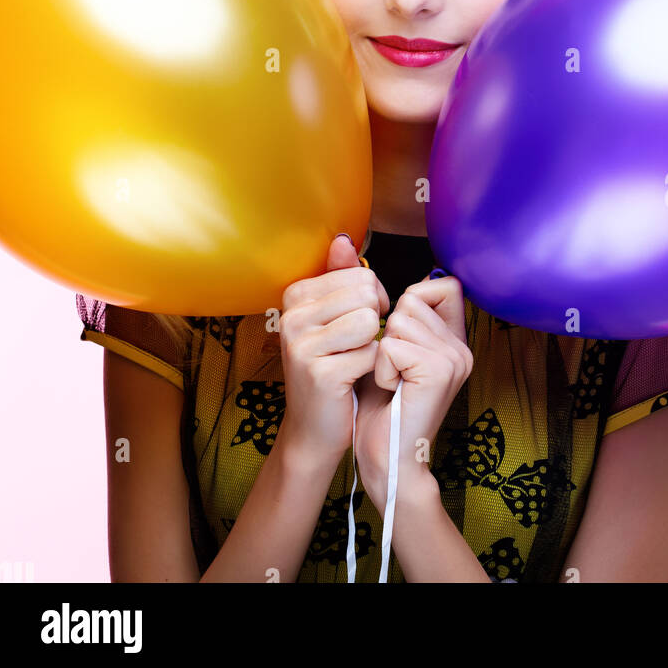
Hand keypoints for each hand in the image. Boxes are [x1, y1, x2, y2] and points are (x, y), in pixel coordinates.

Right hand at [278, 233, 390, 470]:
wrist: (314, 430)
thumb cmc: (331, 368)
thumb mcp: (334, 317)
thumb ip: (341, 276)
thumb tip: (343, 238)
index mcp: (295, 294)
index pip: (361, 275)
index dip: (372, 301)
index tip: (355, 325)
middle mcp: (292, 315)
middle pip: (367, 294)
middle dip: (375, 321)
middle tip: (356, 347)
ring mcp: (302, 344)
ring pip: (370, 321)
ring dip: (373, 345)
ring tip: (354, 361)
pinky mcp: (320, 373)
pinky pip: (372, 353)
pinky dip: (373, 369)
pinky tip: (353, 381)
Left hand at [352, 274, 472, 514]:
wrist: (386, 458)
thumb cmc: (380, 406)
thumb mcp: (383, 349)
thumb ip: (387, 309)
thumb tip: (356, 255)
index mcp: (453, 339)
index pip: (443, 284)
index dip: (412, 299)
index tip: (398, 337)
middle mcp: (461, 346)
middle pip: (411, 299)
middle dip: (388, 333)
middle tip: (394, 371)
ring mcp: (455, 358)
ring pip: (399, 320)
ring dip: (382, 353)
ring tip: (392, 382)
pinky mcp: (440, 371)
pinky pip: (392, 345)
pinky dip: (381, 369)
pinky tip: (392, 392)